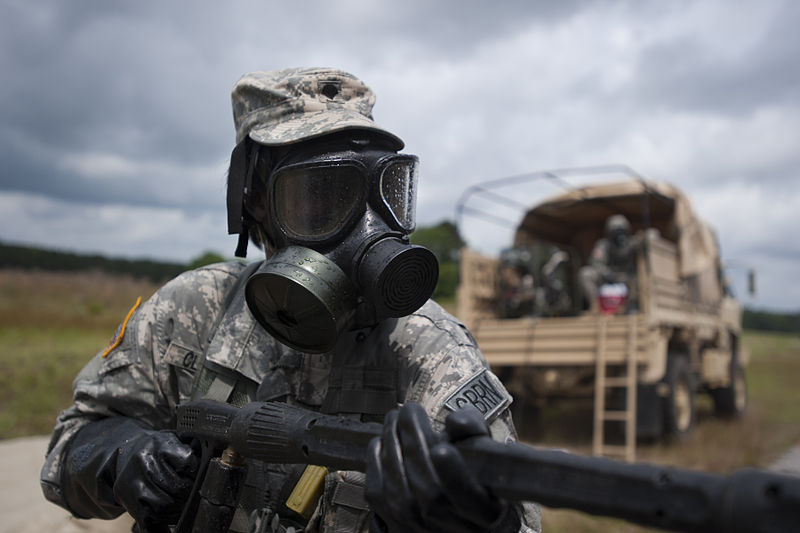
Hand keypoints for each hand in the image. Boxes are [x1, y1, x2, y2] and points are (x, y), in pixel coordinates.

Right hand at [63, 417, 198, 532]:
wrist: (124, 454)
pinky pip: (150, 518)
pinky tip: (171, 517)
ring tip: (182, 503)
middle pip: (178, 487)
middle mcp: (143, 462)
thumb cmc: (156, 449)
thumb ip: (192, 446)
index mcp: (159, 444)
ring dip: (179, 509)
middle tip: (194, 493)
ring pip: (166, 505)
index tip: (200, 475)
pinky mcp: (128, 499)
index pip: (188, 463)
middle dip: (190, 493)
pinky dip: (165, 522)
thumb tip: (212, 454)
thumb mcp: (173, 439)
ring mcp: (134, 482)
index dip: (197, 472)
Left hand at [365, 402, 515, 532]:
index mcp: (483, 511)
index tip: (442, 450)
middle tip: (410, 412)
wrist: (448, 511)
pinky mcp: (391, 522)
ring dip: (392, 442)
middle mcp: (450, 527)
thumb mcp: (483, 451)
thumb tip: (455, 422)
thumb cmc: (467, 473)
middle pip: (428, 487)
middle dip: (414, 440)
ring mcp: (418, 527)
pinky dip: (377, 459)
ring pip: (400, 485)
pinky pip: (377, 487)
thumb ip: (474, 430)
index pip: (467, 499)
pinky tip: (384, 441)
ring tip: (395, 420)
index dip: (453, 476)